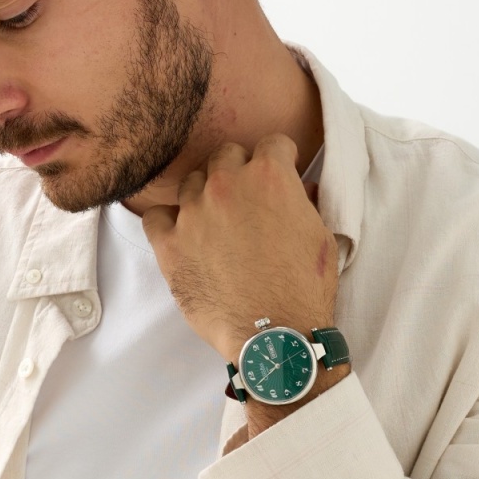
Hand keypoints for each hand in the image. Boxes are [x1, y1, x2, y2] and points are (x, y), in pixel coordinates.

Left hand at [141, 134, 338, 365]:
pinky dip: (169, 222)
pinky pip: (157, 216)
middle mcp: (228, 185)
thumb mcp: (321, 237)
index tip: (279, 172)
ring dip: (204, 195)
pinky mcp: (169, 243)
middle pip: (226, 156)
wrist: (274, 335)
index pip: (272, 143)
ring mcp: (194, 212)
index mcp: (270, 177)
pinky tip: (183, 236)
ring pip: (191, 182)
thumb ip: (307, 204)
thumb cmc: (303, 289)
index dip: (280, 159)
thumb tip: (302, 190)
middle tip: (246, 199)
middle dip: (239, 171)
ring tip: (216, 223)